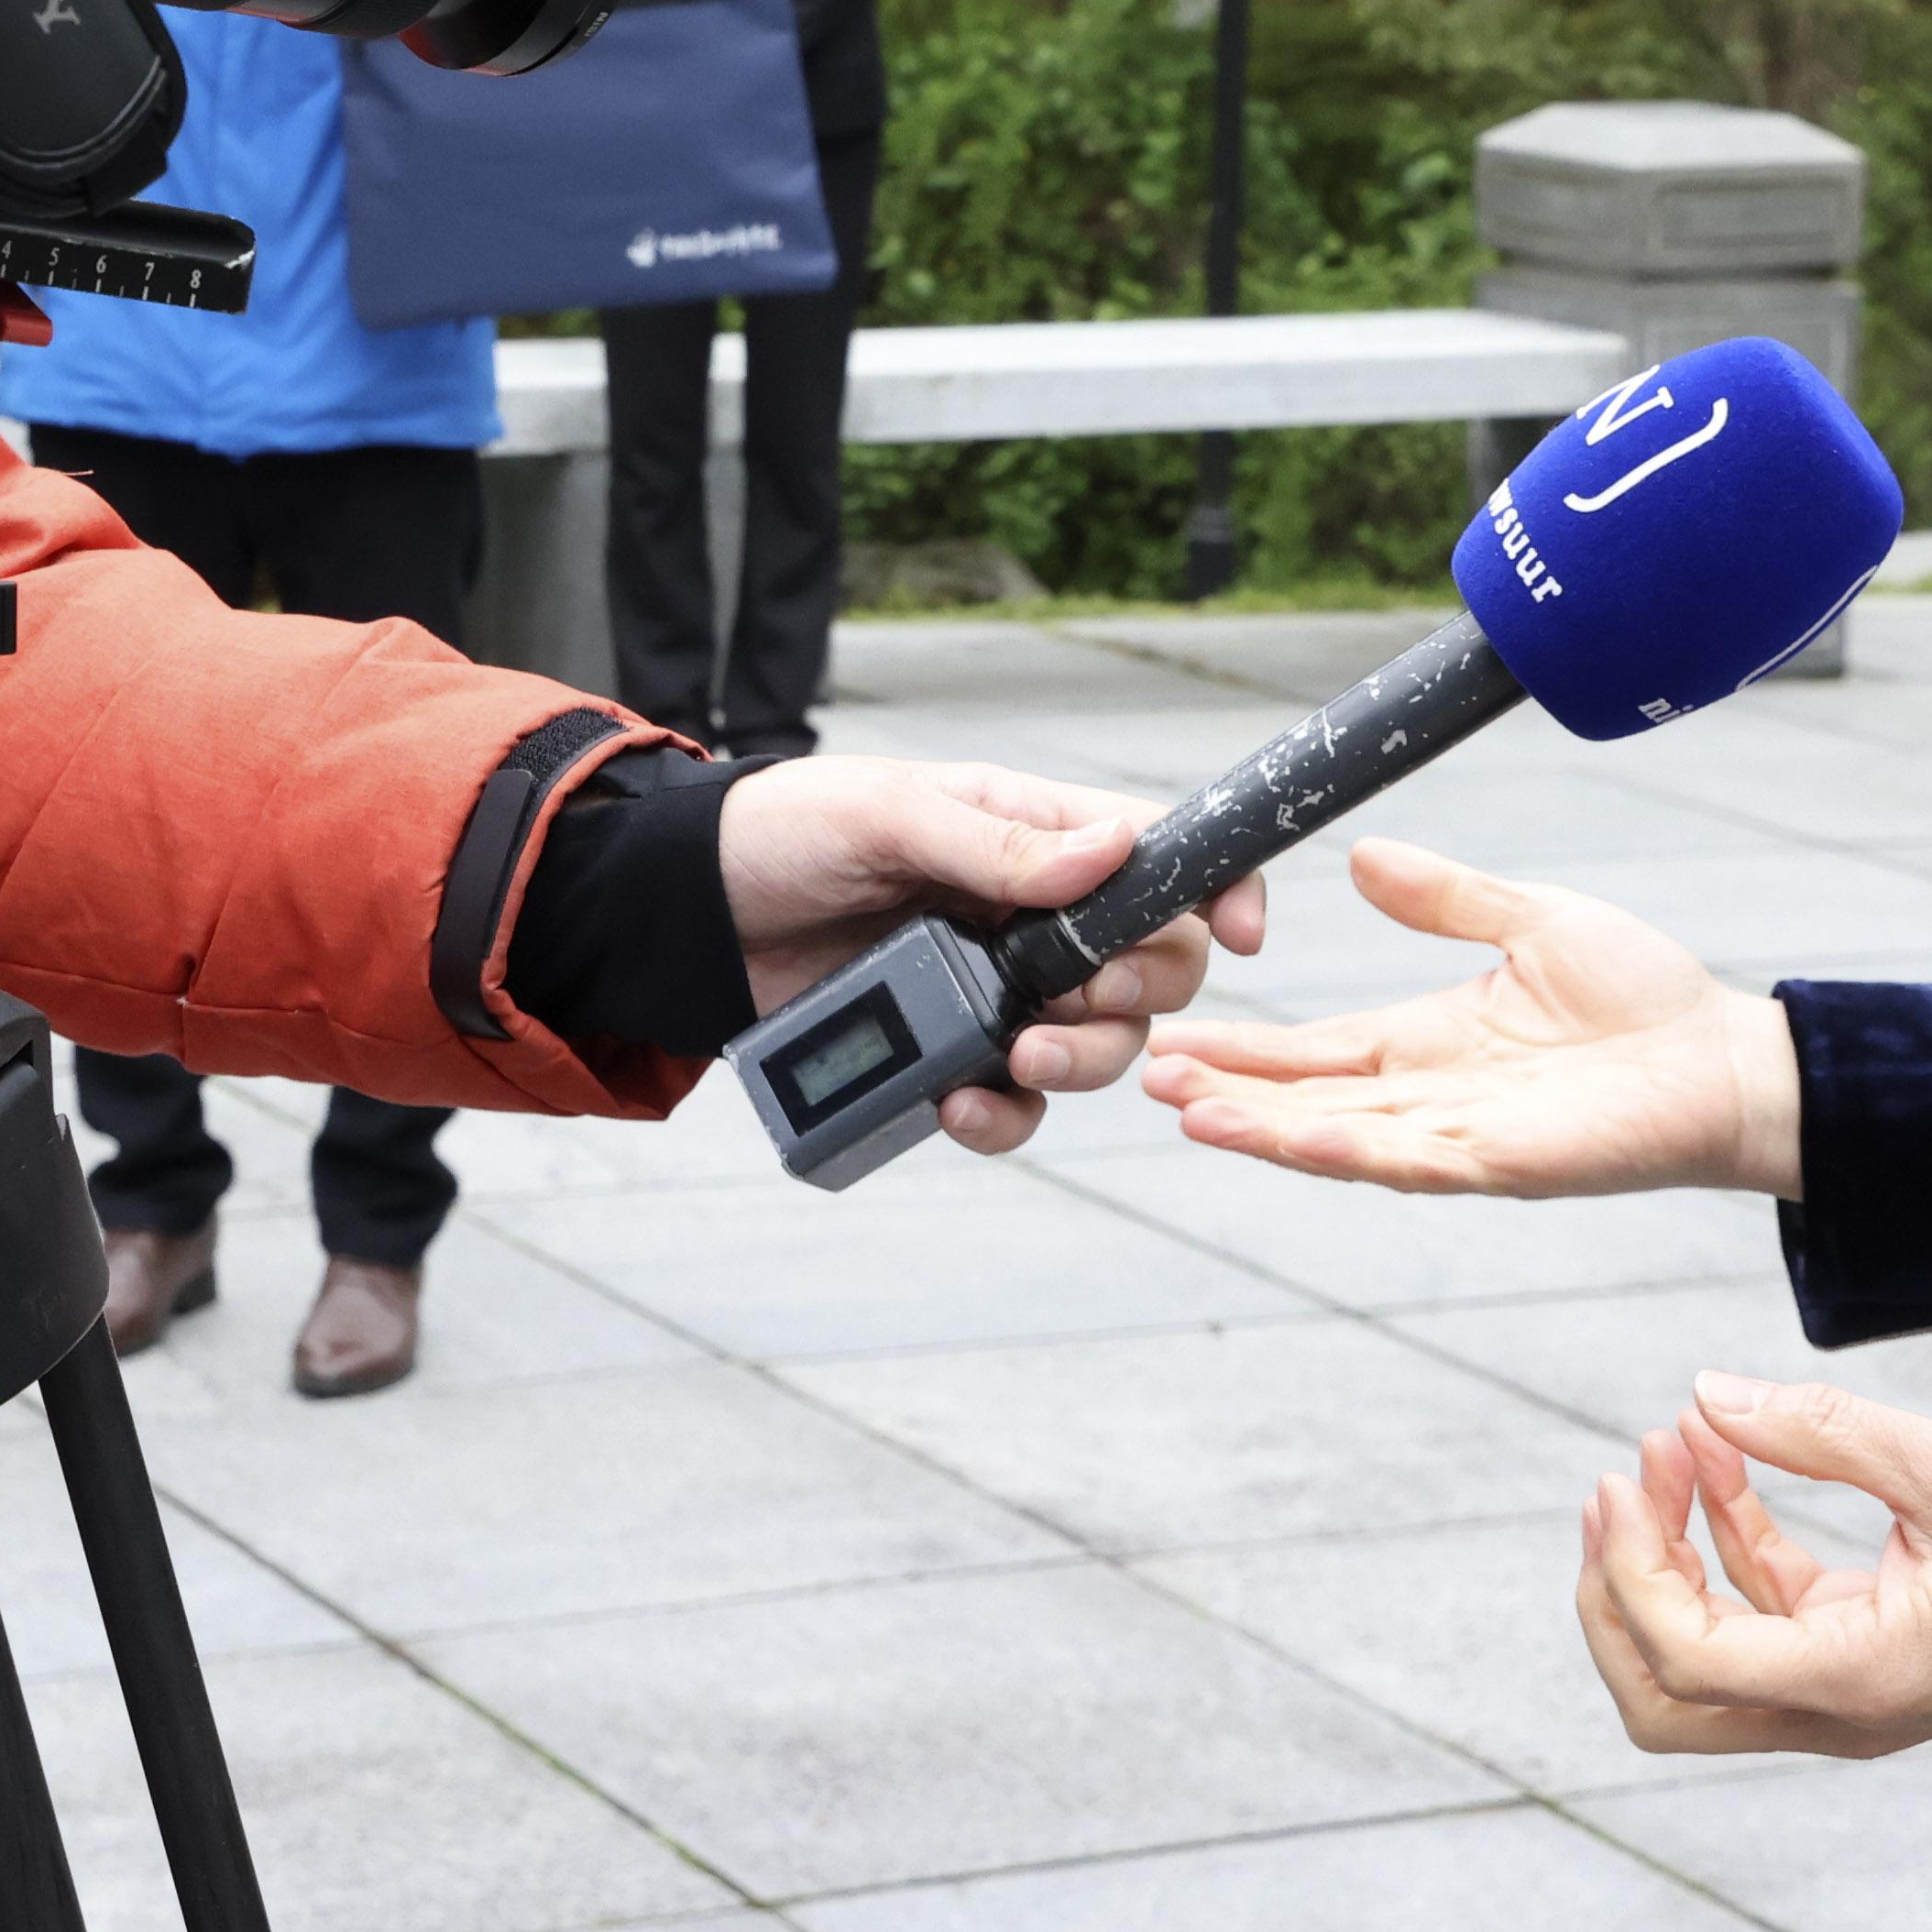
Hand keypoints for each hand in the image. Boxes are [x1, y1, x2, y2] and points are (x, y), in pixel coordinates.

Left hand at [712, 752, 1258, 1155]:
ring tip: (1015, 1054)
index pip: (1158, 859)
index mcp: (1035, 836)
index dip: (1216, 892)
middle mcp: (1034, 919)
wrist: (689, 913)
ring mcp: (996, 991)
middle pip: (1151, 970)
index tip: (1242, 932)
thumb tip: (1113, 850)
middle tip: (1075, 998)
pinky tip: (960, 1103)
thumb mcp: (886, 817)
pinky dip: (1001, 1114)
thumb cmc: (786, 833)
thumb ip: (995, 843)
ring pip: (1096, 1046)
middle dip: (1140, 994)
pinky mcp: (947, 1053)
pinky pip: (1011, 1103)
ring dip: (1080, 1061)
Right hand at [1140, 836, 1805, 1197]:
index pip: (1312, 1049)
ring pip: (1339, 1139)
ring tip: (1191, 1113)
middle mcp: (1429, 1097)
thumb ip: (1446, 897)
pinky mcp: (1506, 1163)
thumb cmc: (1643, 996)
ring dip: (1264, 1130)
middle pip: (1303, 1100)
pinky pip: (1414, 1161)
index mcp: (1425, 1041)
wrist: (1730, 1059)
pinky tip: (1297, 1139)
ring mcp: (1462, 1136)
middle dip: (1226, 1093)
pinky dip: (1350, 1152)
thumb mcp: (1529, 921)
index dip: (1243, 1047)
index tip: (1174, 1034)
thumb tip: (1362, 856)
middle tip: (1147, 1073)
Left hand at [1575, 1374, 1931, 1759]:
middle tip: (1615, 1486)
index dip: (1630, 1571)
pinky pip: (1761, 1619)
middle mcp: (1838, 1710)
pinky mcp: (1864, 1660)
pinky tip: (1723, 1459)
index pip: (1683, 1660)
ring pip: (1701, 1662)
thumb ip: (1821, 1433)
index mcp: (1854, 1681)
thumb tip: (1705, 1395)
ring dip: (1672, 1556)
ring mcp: (1848, 1694)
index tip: (1626, 1475)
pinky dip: (1728, 1546)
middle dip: (1617, 1594)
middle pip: (1662, 1699)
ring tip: (1675, 1440)